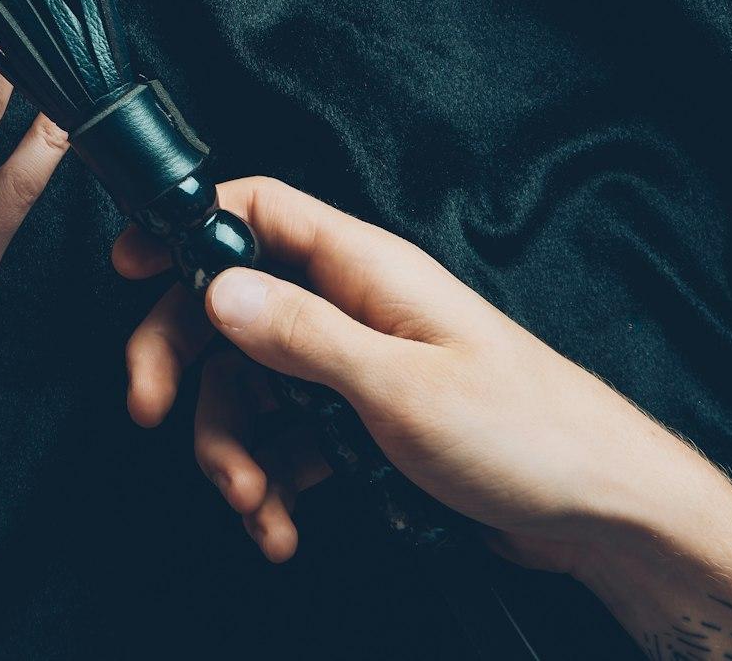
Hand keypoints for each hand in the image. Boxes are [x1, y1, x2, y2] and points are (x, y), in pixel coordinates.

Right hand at [116, 179, 731, 660]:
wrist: (603, 517)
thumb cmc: (529, 436)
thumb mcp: (400, 386)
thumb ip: (302, 336)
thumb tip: (217, 288)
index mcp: (367, 270)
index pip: (258, 209)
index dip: (185, 228)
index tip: (127, 270)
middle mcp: (355, 308)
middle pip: (231, 308)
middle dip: (185, 364)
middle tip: (154, 413)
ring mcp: (358, 368)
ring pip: (251, 386)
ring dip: (233, 448)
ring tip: (256, 503)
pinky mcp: (365, 426)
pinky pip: (287, 439)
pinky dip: (272, 482)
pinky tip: (283, 522)